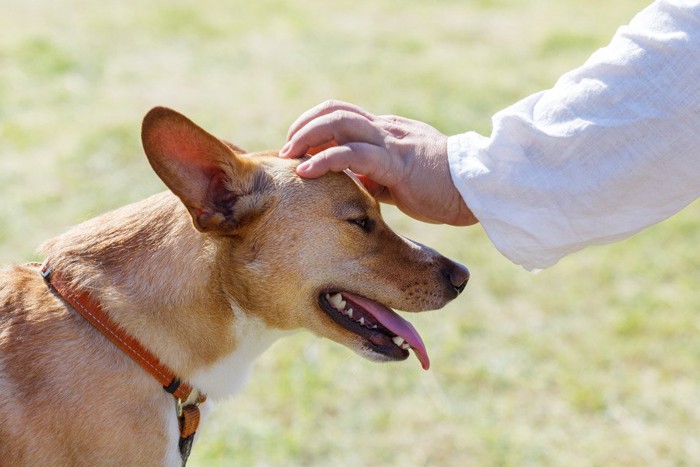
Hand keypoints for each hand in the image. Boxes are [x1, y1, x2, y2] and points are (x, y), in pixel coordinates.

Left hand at [279, 100, 476, 225]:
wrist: (475, 188)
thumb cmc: (441, 188)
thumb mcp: (400, 178)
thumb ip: (375, 176)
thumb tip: (351, 185)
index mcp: (387, 131)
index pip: (344, 115)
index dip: (315, 125)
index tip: (298, 147)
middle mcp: (385, 129)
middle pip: (335, 111)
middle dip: (304, 126)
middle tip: (286, 149)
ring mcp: (390, 142)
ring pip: (339, 123)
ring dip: (307, 137)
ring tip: (288, 155)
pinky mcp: (395, 162)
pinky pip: (353, 154)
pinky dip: (324, 160)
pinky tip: (306, 172)